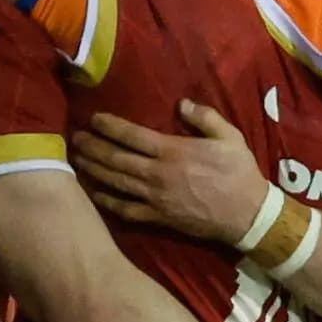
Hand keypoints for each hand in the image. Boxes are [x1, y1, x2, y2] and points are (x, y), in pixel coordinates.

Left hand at [73, 102, 271, 243]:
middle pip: (115, 158)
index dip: (110, 126)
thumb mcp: (229, 137)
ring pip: (115, 182)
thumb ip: (204, 117)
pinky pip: (125, 209)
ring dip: (93, 170)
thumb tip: (181, 104)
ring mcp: (154, 198)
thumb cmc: (239, 173)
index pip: (132, 136)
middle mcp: (157, 174)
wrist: (246, 214)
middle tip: (75, 139)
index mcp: (173, 151)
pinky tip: (93, 193)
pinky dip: (106, 201)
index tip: (94, 119)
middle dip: (92, 147)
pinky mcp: (157, 217)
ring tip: (77, 160)